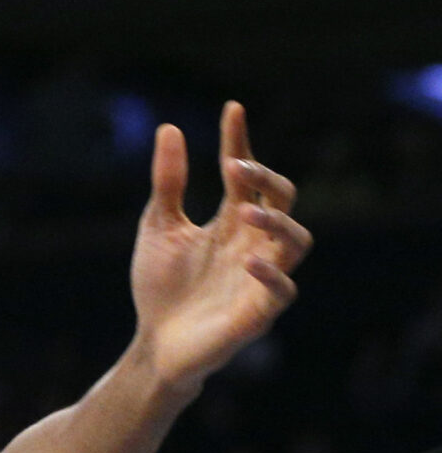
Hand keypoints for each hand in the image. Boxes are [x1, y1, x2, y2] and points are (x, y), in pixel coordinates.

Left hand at [131, 102, 310, 388]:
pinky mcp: (259, 312)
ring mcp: (261, 276)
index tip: (232, 109)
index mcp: (231, 221)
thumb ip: (168, 183)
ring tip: (246, 209)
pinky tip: (246, 259)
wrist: (155, 343)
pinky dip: (270, 273)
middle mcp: (254, 242)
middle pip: (283, 199)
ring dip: (277, 220)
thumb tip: (169, 128)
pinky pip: (282, 291)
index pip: (246, 175)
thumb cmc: (161, 286)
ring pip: (296, 241)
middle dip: (266, 178)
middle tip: (235, 165)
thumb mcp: (159, 226)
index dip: (240, 142)